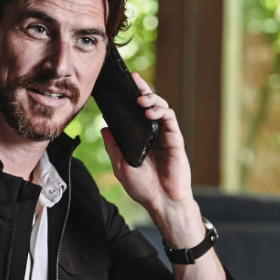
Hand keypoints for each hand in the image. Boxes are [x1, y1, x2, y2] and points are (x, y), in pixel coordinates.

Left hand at [100, 72, 193, 215]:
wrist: (162, 201)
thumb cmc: (143, 188)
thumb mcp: (121, 166)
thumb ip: (113, 147)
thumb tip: (104, 128)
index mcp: (140, 138)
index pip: (134, 113)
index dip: (129, 98)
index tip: (120, 85)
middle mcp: (153, 134)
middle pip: (148, 105)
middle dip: (142, 89)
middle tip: (134, 78)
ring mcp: (165, 135)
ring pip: (160, 107)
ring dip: (151, 98)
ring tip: (140, 99)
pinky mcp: (175, 138)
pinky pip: (169, 118)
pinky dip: (160, 111)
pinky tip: (149, 111)